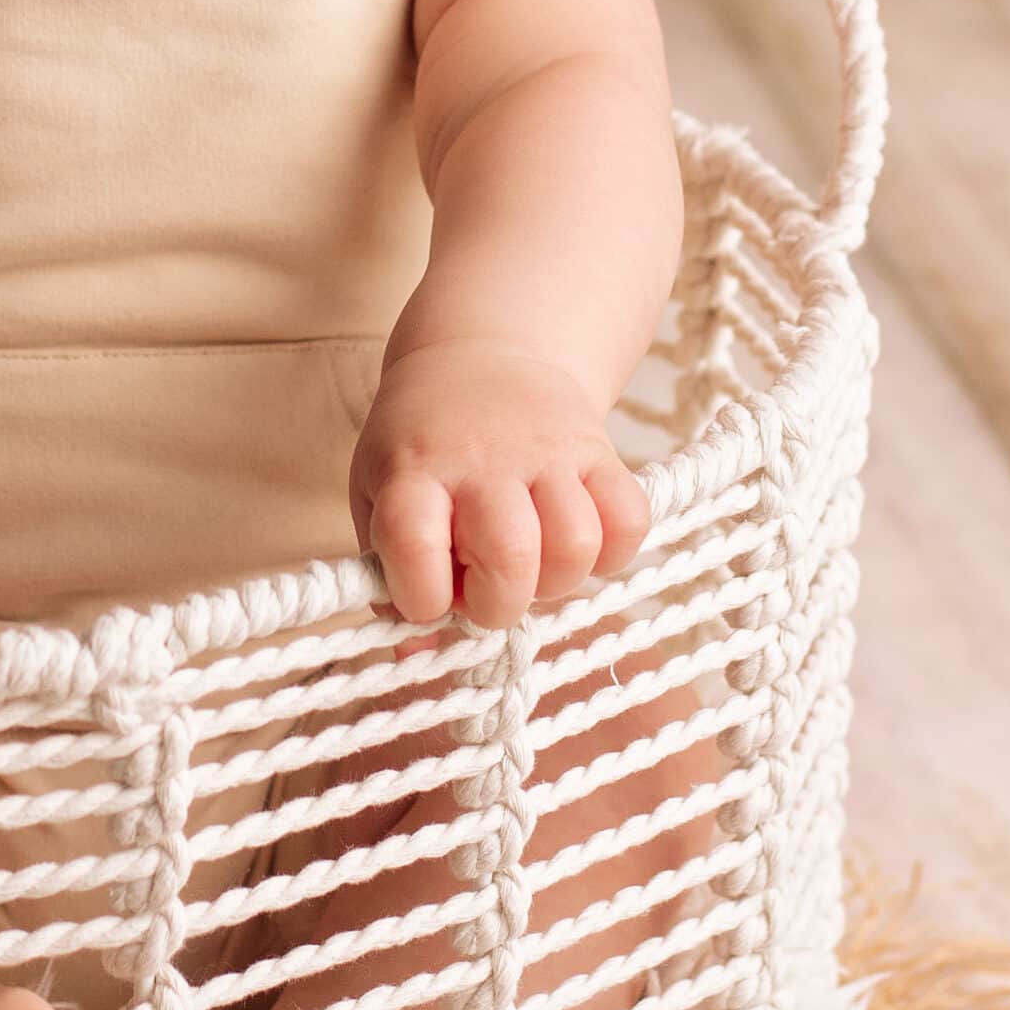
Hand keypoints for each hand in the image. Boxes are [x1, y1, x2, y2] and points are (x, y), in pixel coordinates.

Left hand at [349, 338, 650, 635]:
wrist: (477, 353)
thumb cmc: (422, 444)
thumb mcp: (380, 492)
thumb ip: (388, 574)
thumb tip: (413, 655)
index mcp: (413, 470)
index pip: (413, 546)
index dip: (422, 598)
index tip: (427, 597)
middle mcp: (481, 460)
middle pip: (509, 558)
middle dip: (499, 604)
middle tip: (486, 585)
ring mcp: (545, 452)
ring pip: (575, 544)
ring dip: (557, 580)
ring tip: (532, 562)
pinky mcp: (598, 449)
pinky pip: (630, 521)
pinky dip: (613, 551)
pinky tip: (578, 542)